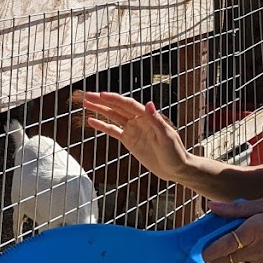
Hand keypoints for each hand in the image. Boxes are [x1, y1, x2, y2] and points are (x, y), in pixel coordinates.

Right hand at [74, 90, 189, 184]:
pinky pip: (113, 131)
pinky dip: (102, 125)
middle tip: (87, 95)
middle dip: (102, 101)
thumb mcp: (166, 136)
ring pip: (113, 116)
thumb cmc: (175, 152)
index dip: (114, 99)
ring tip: (86, 103)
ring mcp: (132, 130)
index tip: (101, 95)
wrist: (175, 168)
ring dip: (100, 109)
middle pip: (117, 107)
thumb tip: (149, 104)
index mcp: (147, 117)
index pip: (127, 104)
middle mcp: (138, 120)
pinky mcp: (129, 140)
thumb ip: (156, 120)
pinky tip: (92, 121)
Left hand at [205, 199, 262, 262]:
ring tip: (255, 234)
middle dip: (218, 250)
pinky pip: (256, 262)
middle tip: (221, 237)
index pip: (222, 247)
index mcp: (254, 230)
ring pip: (241, 259)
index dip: (206, 250)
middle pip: (226, 257)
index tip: (198, 249)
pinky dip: (255, 254)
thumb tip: (212, 207)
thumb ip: (236, 209)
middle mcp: (258, 250)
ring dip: (240, 249)